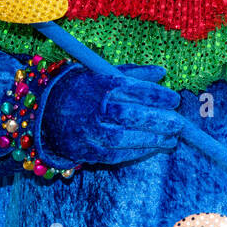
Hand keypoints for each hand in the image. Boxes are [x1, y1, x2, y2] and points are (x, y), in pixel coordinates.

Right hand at [37, 62, 184, 167]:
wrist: (47, 112)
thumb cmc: (84, 89)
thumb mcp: (104, 74)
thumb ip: (134, 74)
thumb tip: (162, 72)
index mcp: (99, 85)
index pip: (132, 90)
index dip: (156, 95)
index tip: (174, 99)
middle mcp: (94, 109)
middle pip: (130, 116)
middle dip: (158, 120)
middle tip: (178, 123)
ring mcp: (89, 132)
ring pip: (125, 138)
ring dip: (152, 139)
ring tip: (172, 138)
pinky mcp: (87, 151)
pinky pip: (116, 154)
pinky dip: (137, 151)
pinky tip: (153, 147)